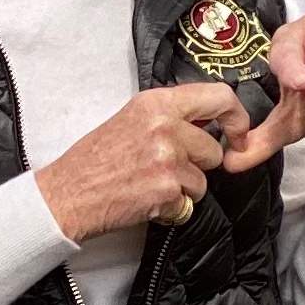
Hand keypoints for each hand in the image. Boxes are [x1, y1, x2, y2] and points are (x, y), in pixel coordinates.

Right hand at [36, 85, 244, 240]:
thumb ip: (169, 116)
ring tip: (150, 184)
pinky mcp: (167, 189)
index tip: (237, 133)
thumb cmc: (94, 160)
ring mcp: (167, 158)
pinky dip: (172, 207)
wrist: (67, 195)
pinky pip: (189, 202)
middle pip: (213, 147)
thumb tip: (207, 120)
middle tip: (166, 168)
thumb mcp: (131, 120)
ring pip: (203, 178)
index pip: (219, 97)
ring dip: (184, 188)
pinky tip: (145, 199)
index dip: (237, 117)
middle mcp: (165, 125)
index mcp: (156, 103)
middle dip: (197, 164)